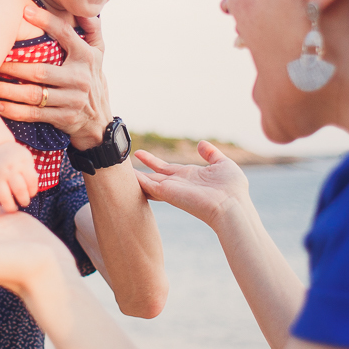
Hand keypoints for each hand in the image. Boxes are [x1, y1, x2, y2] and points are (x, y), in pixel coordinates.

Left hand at [0, 6, 110, 150]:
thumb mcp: (99, 54)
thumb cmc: (92, 79)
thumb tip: (84, 8)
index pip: (65, 34)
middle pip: (41, 71)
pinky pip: (35, 114)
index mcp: (86, 57)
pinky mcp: (64, 118)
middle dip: (14, 67)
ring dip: (9, 91)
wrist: (99, 121)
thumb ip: (93, 29)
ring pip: (34, 94)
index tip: (24, 11)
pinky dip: (15, 111)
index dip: (46, 21)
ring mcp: (72, 100)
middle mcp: (80, 78)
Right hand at [0, 141, 37, 213]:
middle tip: (24, 201)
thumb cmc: (15, 158)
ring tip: (13, 208)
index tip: (31, 192)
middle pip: (19, 189)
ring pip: (3, 196)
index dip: (33, 190)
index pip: (31, 180)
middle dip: (24, 200)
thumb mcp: (26, 158)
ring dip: (10, 207)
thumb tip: (32, 191)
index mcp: (20, 164)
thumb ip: (31, 173)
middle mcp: (7, 170)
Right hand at [134, 141, 250, 230]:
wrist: (231, 205)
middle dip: (138, 171)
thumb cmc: (232, 189)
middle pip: (153, 176)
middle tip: (123, 165)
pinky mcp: (167, 193)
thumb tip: (201, 144)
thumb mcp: (223, 164)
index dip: (152, 161)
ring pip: (146, 181)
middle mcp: (177, 183)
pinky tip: (124, 176)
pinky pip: (147, 185)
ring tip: (115, 170)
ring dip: (132, 175)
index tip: (140, 154)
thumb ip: (211, 154)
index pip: (166, 168)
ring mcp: (171, 189)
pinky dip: (135, 180)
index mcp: (189, 176)